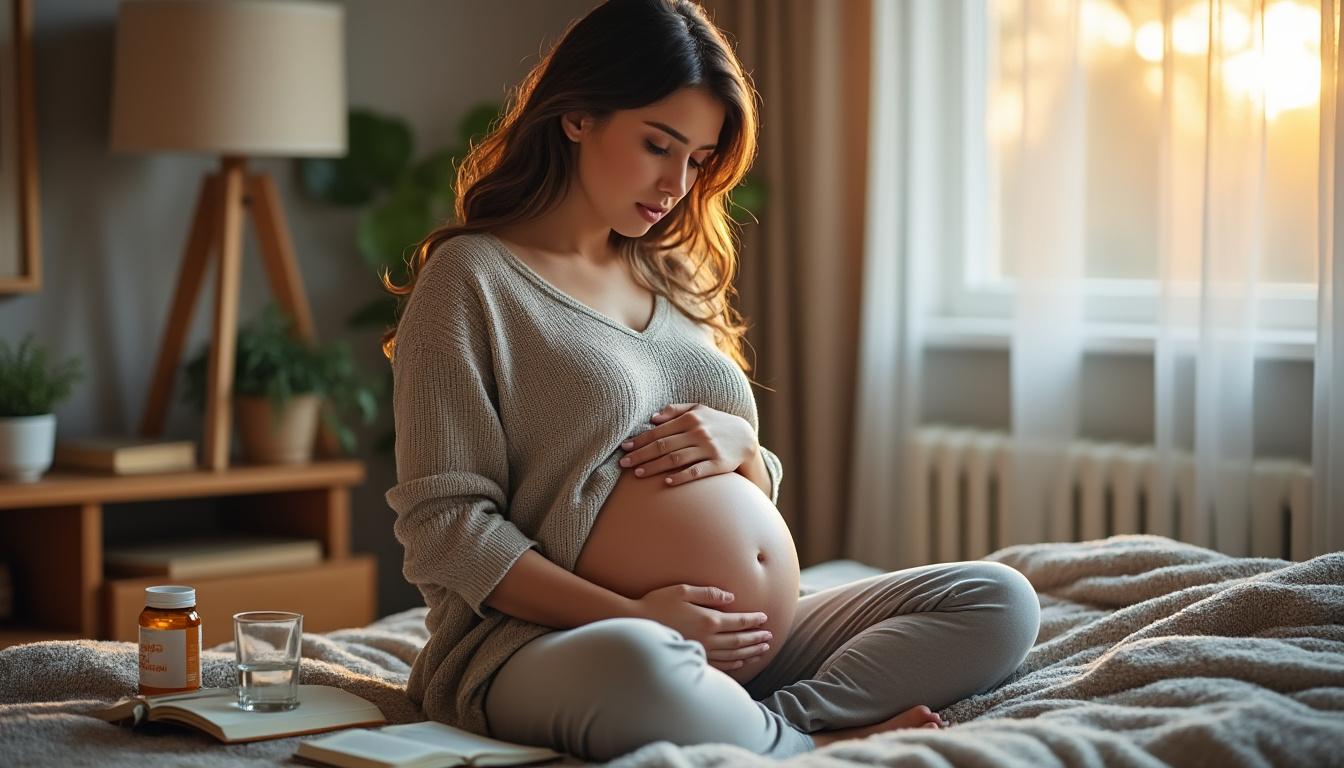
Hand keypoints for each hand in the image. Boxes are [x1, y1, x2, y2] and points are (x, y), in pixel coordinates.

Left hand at [618, 403, 757, 486]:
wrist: (745, 438)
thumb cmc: (716, 424)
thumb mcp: (699, 410)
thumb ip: (675, 410)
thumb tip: (652, 418)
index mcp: (691, 418)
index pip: (659, 431)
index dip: (640, 440)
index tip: (624, 448)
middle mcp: (698, 433)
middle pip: (663, 446)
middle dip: (641, 455)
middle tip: (623, 463)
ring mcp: (708, 449)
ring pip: (675, 459)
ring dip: (654, 467)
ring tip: (637, 474)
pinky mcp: (718, 464)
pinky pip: (696, 472)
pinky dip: (680, 477)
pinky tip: (666, 482)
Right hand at [632, 584, 773, 671]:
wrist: (635, 623)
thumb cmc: (658, 602)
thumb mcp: (683, 590)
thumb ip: (709, 593)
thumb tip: (731, 597)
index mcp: (708, 619)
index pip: (738, 621)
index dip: (753, 620)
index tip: (765, 619)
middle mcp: (708, 638)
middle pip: (739, 640)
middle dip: (756, 638)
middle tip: (770, 637)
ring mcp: (701, 650)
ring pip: (733, 654)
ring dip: (750, 652)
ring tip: (762, 650)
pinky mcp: (693, 658)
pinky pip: (719, 665)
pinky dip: (733, 663)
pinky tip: (740, 661)